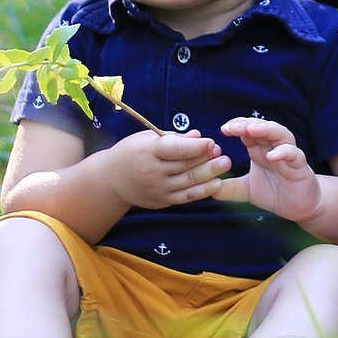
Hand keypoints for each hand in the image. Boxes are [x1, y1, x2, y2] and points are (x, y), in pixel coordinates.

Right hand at [95, 130, 230, 209]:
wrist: (112, 180)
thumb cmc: (133, 152)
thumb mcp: (147, 139)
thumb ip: (174, 138)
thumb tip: (198, 136)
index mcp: (148, 151)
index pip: (175, 149)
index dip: (196, 146)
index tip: (211, 141)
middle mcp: (152, 172)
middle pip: (185, 165)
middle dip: (207, 159)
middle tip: (222, 152)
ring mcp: (157, 189)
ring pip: (189, 181)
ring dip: (210, 173)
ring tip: (225, 164)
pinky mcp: (162, 201)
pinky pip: (186, 196)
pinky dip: (203, 190)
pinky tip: (217, 183)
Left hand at [213, 118, 323, 221]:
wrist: (300, 207)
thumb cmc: (275, 193)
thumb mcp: (247, 191)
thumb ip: (229, 188)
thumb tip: (209, 187)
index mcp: (260, 150)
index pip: (248, 131)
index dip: (237, 127)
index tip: (223, 130)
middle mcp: (274, 148)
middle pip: (263, 127)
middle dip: (247, 124)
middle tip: (231, 126)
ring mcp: (289, 155)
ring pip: (281, 134)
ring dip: (267, 129)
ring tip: (252, 129)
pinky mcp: (301, 167)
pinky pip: (295, 154)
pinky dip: (285, 152)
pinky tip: (272, 155)